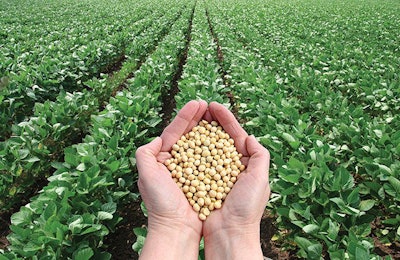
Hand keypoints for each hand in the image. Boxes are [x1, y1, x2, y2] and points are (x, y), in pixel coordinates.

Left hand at [135, 100, 207, 259]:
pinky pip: (211, 159)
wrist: (176, 229)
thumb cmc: (160, 203)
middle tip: (208, 104)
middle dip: (198, 118)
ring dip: (208, 129)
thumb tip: (157, 139)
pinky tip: (223, 137)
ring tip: (216, 115)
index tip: (197, 103)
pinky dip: (216, 147)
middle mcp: (177, 163)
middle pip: (189, 135)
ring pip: (201, 144)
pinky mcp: (204, 178)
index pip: (174, 132)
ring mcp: (191, 170)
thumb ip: (145, 153)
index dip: (185, 116)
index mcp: (162, 159)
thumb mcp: (146, 175)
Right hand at [202, 102, 270, 259]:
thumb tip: (249, 136)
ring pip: (204, 146)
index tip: (214, 105)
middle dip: (210, 121)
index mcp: (244, 164)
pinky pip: (192, 161)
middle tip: (200, 106)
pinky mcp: (198, 181)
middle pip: (218, 137)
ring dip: (198, 130)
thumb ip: (259, 155)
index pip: (234, 134)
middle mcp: (227, 166)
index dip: (225, 119)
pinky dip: (188, 148)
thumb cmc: (246, 208)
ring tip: (191, 116)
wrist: (229, 234)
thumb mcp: (260, 179)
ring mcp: (212, 173)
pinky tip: (183, 138)